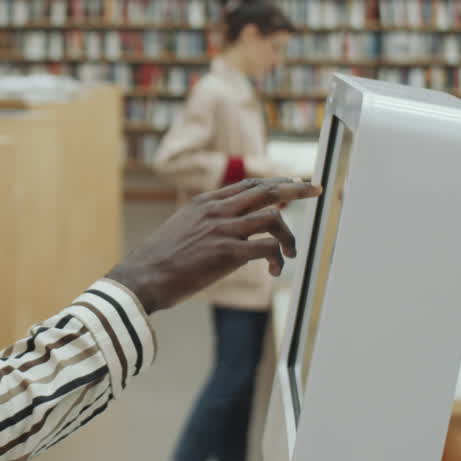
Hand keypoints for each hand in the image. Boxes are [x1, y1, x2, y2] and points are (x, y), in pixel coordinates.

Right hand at [106, 177, 321, 314]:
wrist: (143, 277)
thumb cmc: (160, 260)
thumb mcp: (182, 228)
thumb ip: (206, 222)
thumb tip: (227, 229)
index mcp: (205, 202)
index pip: (249, 184)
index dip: (275, 183)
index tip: (293, 184)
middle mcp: (216, 210)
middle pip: (267, 191)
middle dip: (296, 188)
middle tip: (317, 190)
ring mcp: (223, 230)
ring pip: (273, 218)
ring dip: (289, 236)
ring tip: (290, 253)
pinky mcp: (227, 253)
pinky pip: (266, 247)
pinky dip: (278, 257)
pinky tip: (274, 270)